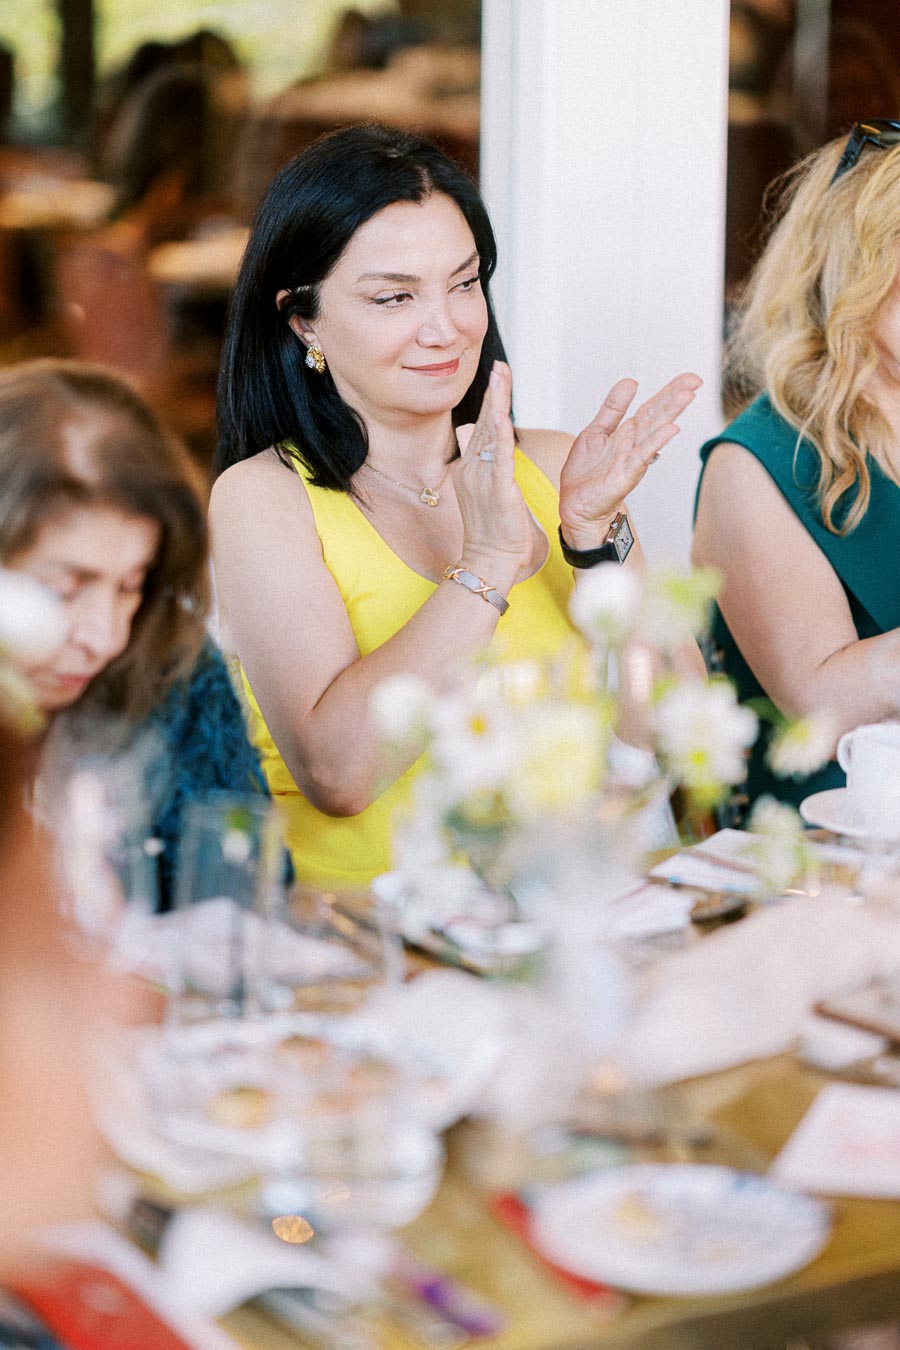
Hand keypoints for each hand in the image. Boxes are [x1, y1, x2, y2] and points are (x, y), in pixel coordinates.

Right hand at [452, 361, 532, 575]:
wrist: (489, 558)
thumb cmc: (490, 529)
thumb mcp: (481, 488)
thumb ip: (477, 459)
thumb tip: (464, 431)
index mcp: (471, 468)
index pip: (481, 427)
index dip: (490, 400)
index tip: (498, 375)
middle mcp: (473, 469)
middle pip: (483, 423)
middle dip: (494, 393)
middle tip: (500, 365)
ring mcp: (482, 479)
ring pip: (490, 435)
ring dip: (496, 405)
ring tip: (501, 379)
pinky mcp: (497, 491)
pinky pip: (498, 460)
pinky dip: (499, 438)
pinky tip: (501, 417)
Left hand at [559, 372, 701, 549]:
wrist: (575, 504)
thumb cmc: (586, 472)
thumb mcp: (596, 430)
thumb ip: (613, 408)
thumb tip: (631, 381)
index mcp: (628, 432)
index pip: (652, 407)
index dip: (670, 391)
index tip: (690, 377)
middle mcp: (634, 444)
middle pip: (657, 416)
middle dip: (675, 397)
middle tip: (695, 380)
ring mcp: (632, 459)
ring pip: (654, 431)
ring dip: (671, 413)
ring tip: (688, 396)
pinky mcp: (626, 475)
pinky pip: (643, 455)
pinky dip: (656, 442)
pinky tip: (671, 429)